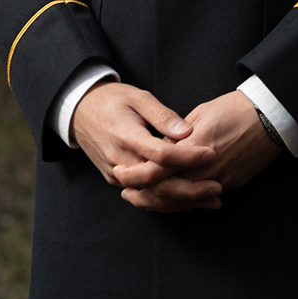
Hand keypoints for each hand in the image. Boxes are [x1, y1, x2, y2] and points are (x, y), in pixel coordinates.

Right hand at [71, 82, 220, 210]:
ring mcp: (115, 174)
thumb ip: (163, 116)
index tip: (212, 153)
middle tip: (217, 188)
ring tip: (210, 200)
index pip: (161, 154)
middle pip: (157, 184)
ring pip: (151, 195)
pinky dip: (165, 199)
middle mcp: (119, 161)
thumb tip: (188, 131)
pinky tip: (188, 199)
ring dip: (181, 201)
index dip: (188, 156)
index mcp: (126, 137)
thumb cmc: (112, 100)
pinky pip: (142, 194)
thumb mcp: (139, 98)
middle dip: (189, 190)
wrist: (79, 111)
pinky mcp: (114, 180)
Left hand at [125, 90, 283, 210]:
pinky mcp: (232, 183)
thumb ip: (178, 133)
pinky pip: (203, 198)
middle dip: (144, 196)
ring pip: (184, 201)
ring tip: (145, 199)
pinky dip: (186, 201)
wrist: (271, 116)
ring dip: (162, 203)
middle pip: (167, 192)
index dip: (136, 175)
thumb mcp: (201, 113)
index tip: (122, 174)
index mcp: (193, 147)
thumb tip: (162, 145)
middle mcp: (205, 168)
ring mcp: (220, 178)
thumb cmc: (236, 108)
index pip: (157, 169)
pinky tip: (175, 199)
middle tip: (128, 193)